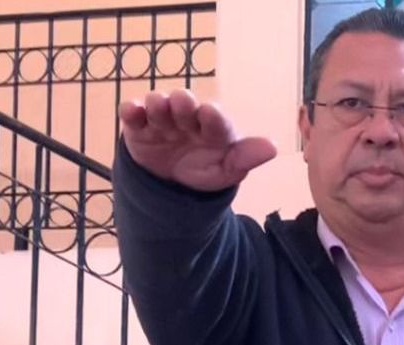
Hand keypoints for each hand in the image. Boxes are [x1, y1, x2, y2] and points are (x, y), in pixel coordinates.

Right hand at [118, 90, 276, 191]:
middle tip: (183, 104)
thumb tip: (273, 148)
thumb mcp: (227, 170)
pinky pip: (132, 113)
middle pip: (185, 104)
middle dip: (184, 104)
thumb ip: (246, 157)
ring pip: (158, 105)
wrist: (172, 182)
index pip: (216, 119)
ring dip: (158, 105)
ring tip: (158, 109)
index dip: (213, 116)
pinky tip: (132, 111)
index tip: (210, 113)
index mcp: (214, 127)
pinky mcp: (138, 126)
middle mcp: (188, 117)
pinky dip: (131, 110)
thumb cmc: (206, 168)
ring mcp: (162, 119)